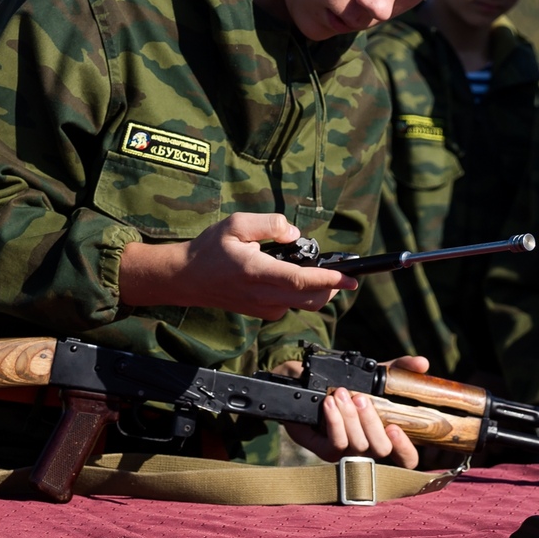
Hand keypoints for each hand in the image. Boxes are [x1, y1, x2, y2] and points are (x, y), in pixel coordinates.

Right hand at [119, 212, 355, 319]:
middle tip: (342, 273)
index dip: (329, 280)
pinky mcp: (261, 313)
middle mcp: (262, 295)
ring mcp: (262, 308)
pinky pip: (290, 304)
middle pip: (310, 299)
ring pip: (303, 304)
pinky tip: (292, 277)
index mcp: (257, 272)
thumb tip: (295, 234)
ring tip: (317, 271)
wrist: (187, 279)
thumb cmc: (210, 249)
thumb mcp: (236, 224)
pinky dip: (300, 293)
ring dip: (317, 290)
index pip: (301, 280)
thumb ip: (269, 224)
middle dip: (332, 287)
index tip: (351, 278)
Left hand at [277, 360, 420, 468]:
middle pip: (380, 451)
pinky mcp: (326, 451)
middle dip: (371, 423)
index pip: (407, 459)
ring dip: (349, 418)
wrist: (307, 384)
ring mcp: (348, 453)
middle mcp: (369, 448)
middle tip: (360, 398)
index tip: (395, 428)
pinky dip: (334, 422)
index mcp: (386, 435)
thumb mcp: (375, 374)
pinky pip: (335, 444)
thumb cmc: (347, 383)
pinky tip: (330, 404)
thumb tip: (422, 363)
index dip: (405, 449)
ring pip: (357, 446)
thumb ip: (400, 368)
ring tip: (341, 394)